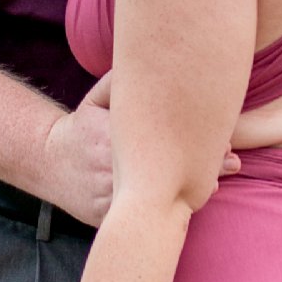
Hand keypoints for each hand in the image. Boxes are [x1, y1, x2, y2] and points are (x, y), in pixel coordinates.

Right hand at [38, 78, 240, 227]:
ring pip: (154, 200)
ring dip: (186, 193)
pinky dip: (162, 214)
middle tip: (231, 162)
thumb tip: (156, 64)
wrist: (50, 162)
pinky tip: (185, 205)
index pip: (159, 141)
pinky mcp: (104, 216)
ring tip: (216, 184)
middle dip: (200, 169)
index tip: (220, 141)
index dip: (193, 143)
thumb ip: (122, 81)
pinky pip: (139, 218)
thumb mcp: (98, 99)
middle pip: (163, 172)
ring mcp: (106, 195)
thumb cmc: (82, 126)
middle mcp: (108, 167)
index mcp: (109, 136)